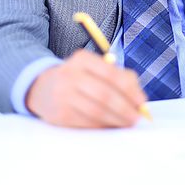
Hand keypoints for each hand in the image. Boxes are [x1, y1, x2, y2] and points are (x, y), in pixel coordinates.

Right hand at [26, 49, 146, 127]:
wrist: (42, 88)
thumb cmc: (79, 77)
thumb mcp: (94, 68)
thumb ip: (119, 77)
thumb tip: (139, 100)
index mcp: (82, 59)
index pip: (111, 74)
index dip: (129, 90)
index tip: (142, 102)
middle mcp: (70, 75)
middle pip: (104, 94)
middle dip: (125, 108)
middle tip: (137, 117)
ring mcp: (62, 96)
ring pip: (96, 111)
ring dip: (116, 119)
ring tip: (127, 122)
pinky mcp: (59, 115)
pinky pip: (87, 123)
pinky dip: (103, 126)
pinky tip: (111, 125)